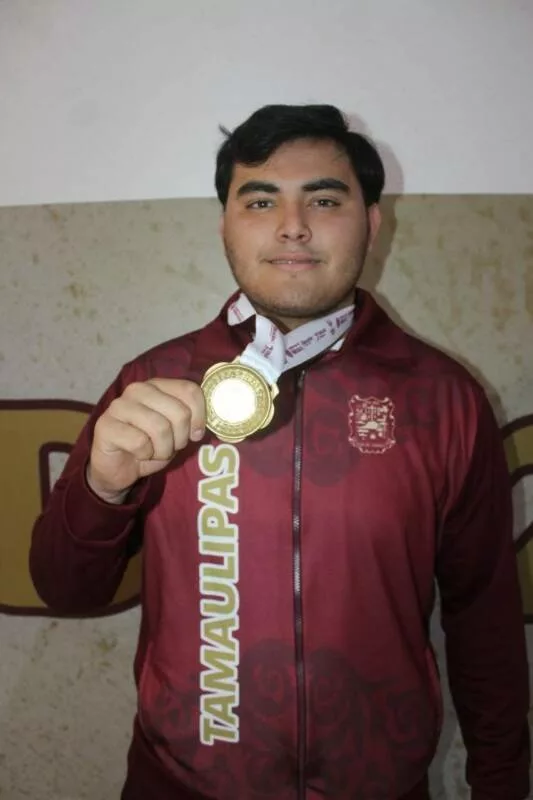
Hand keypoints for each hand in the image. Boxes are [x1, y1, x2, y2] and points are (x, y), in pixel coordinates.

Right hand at [87, 378, 205, 502]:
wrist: (118, 468)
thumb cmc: (150, 446)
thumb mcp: (176, 432)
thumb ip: (189, 420)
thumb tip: (203, 424)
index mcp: (157, 386)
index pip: (190, 390)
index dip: (200, 416)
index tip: (196, 434)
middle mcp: (137, 389)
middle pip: (179, 412)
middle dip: (181, 438)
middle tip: (171, 447)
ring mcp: (119, 406)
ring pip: (160, 427)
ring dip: (163, 449)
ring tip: (154, 452)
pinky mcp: (105, 425)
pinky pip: (139, 442)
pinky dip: (144, 455)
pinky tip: (137, 454)